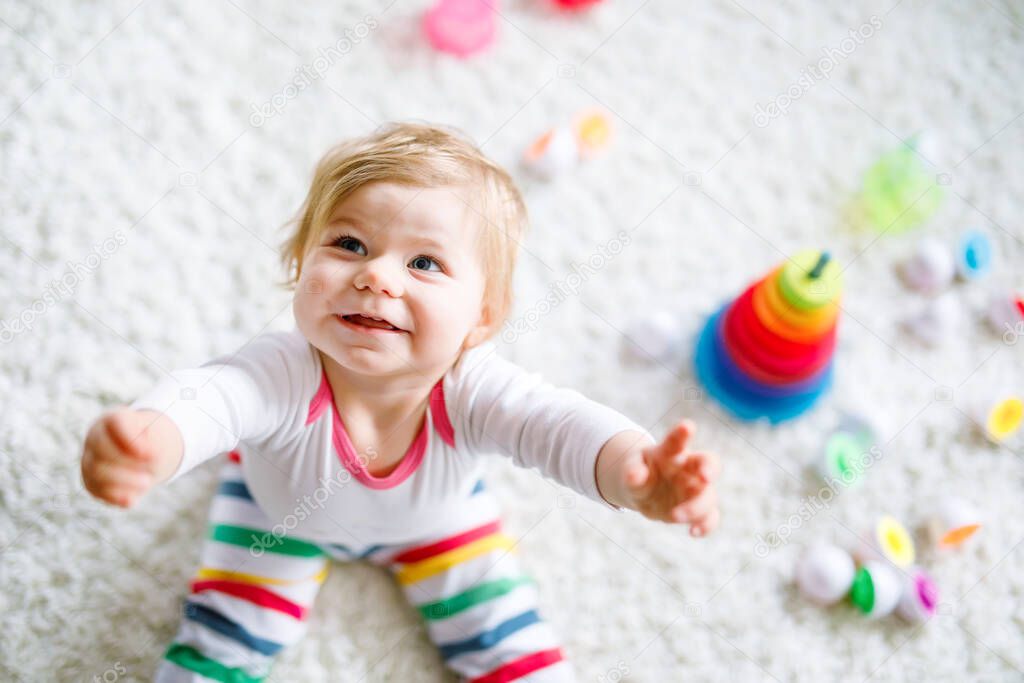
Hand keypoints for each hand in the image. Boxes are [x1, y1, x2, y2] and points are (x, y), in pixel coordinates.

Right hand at [81, 408, 181, 507]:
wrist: (138, 453)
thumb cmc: (147, 439)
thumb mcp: (155, 434)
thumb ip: (154, 439)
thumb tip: (150, 454)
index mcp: (111, 420)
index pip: (116, 422)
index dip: (133, 441)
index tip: (152, 455)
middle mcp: (94, 439)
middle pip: (102, 449)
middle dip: (129, 462)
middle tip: (153, 468)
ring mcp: (89, 462)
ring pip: (97, 472)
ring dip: (125, 480)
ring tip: (147, 482)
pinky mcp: (91, 483)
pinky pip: (98, 491)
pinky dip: (116, 496)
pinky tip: (132, 500)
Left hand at [625, 419, 720, 535]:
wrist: (643, 489)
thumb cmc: (640, 470)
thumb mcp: (631, 468)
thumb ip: (633, 471)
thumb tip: (634, 475)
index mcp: (671, 452)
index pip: (677, 440)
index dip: (683, 433)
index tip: (687, 426)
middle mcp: (689, 468)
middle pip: (708, 463)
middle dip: (710, 468)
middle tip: (705, 477)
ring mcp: (696, 488)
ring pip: (708, 495)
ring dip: (695, 507)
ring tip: (673, 516)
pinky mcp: (697, 509)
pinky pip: (710, 517)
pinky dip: (706, 525)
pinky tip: (693, 532)